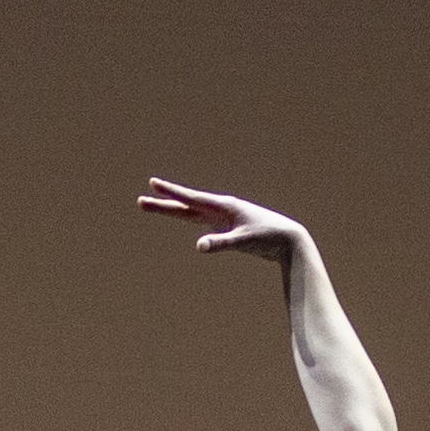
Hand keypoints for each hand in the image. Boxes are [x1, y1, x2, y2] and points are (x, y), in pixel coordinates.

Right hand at [137, 177, 308, 259]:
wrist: (289, 239)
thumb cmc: (268, 238)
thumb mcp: (243, 241)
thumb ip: (221, 243)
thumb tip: (199, 246)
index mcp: (224, 206)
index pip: (192, 199)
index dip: (172, 193)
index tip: (153, 184)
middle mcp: (221, 209)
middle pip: (186, 206)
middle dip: (163, 204)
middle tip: (140, 201)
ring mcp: (223, 218)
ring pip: (192, 213)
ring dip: (173, 210)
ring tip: (153, 205)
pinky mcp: (228, 227)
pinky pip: (204, 222)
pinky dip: (191, 218)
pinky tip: (186, 216)